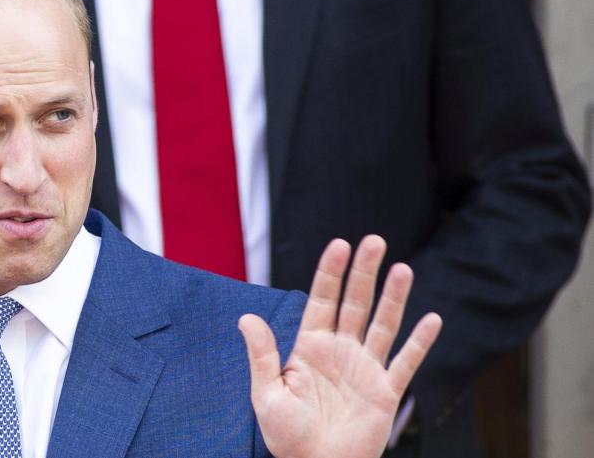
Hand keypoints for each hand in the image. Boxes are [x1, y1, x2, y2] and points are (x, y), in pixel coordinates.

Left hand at [239, 236, 441, 457]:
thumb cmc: (287, 437)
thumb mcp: (267, 395)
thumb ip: (263, 355)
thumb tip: (246, 317)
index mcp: (310, 347)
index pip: (322, 300)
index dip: (331, 272)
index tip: (340, 244)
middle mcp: (340, 351)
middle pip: (355, 303)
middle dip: (364, 272)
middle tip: (374, 241)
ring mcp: (365, 369)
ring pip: (382, 325)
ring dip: (394, 297)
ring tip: (403, 269)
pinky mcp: (385, 392)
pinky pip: (406, 363)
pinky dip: (420, 342)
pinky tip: (432, 319)